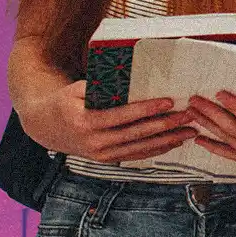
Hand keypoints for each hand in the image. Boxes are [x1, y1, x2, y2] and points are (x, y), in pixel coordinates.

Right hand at [18, 81, 194, 162]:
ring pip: (140, 148)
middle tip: (189, 116)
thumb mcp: (77, 89)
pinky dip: (157, 150)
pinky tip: (175, 143)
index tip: (168, 101)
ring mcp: (100, 154)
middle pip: (137, 134)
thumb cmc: (65, 101)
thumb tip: (132, 77)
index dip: (146, 109)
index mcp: (85, 122)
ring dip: (168, 140)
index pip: (122, 116)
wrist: (45, 126)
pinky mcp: (106, 160)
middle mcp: (94, 142)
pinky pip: (136, 155)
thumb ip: (102, 87)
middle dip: (166, 125)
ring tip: (190, 131)